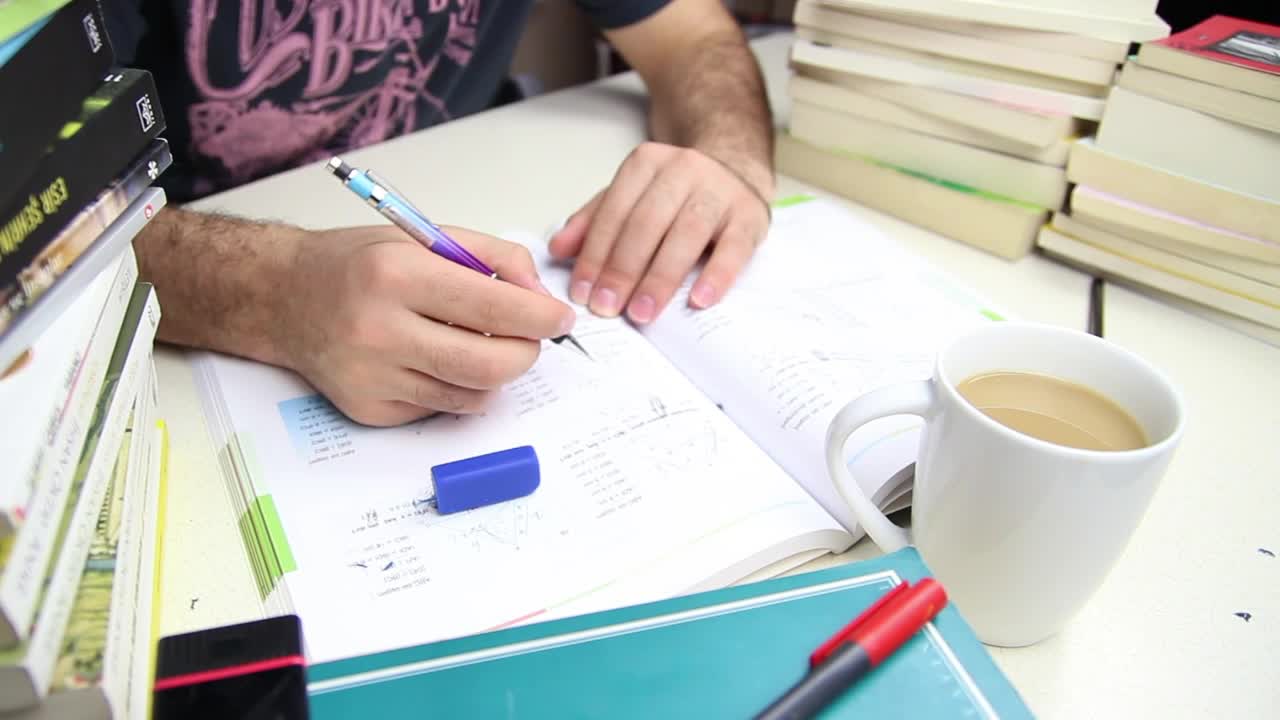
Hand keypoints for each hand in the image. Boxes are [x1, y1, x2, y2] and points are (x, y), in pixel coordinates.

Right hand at [279, 225, 575, 426]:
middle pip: (490, 365)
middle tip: (531, 338)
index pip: (494, 309)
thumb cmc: (359, 262)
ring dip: (495, 372)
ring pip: (473, 394)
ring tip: (478, 342)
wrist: (282, 298)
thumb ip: (492, 257)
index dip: (541, 317)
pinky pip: (442, 407)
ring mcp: (372, 378)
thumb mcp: (424, 236)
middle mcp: (379, 330)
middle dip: (527, 353)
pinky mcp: (370, 410)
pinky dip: (457, 386)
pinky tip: (435, 358)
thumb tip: (539, 298)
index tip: (561, 317)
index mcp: (395, 274)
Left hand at [548, 142, 771, 324]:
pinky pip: (733, 249)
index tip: (582, 291)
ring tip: (641, 312)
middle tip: (606, 307)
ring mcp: (720, 191)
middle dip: (622, 270)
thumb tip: (559, 249)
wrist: (735, 171)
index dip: (595, 254)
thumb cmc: (676, 194)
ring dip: (660, 278)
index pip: (614, 212)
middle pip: (646, 223)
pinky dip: (716, 276)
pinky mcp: (750, 216)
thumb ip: (595, 220)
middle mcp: (684, 169)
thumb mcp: (631, 196)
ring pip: (686, 235)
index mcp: (647, 163)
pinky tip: (699, 300)